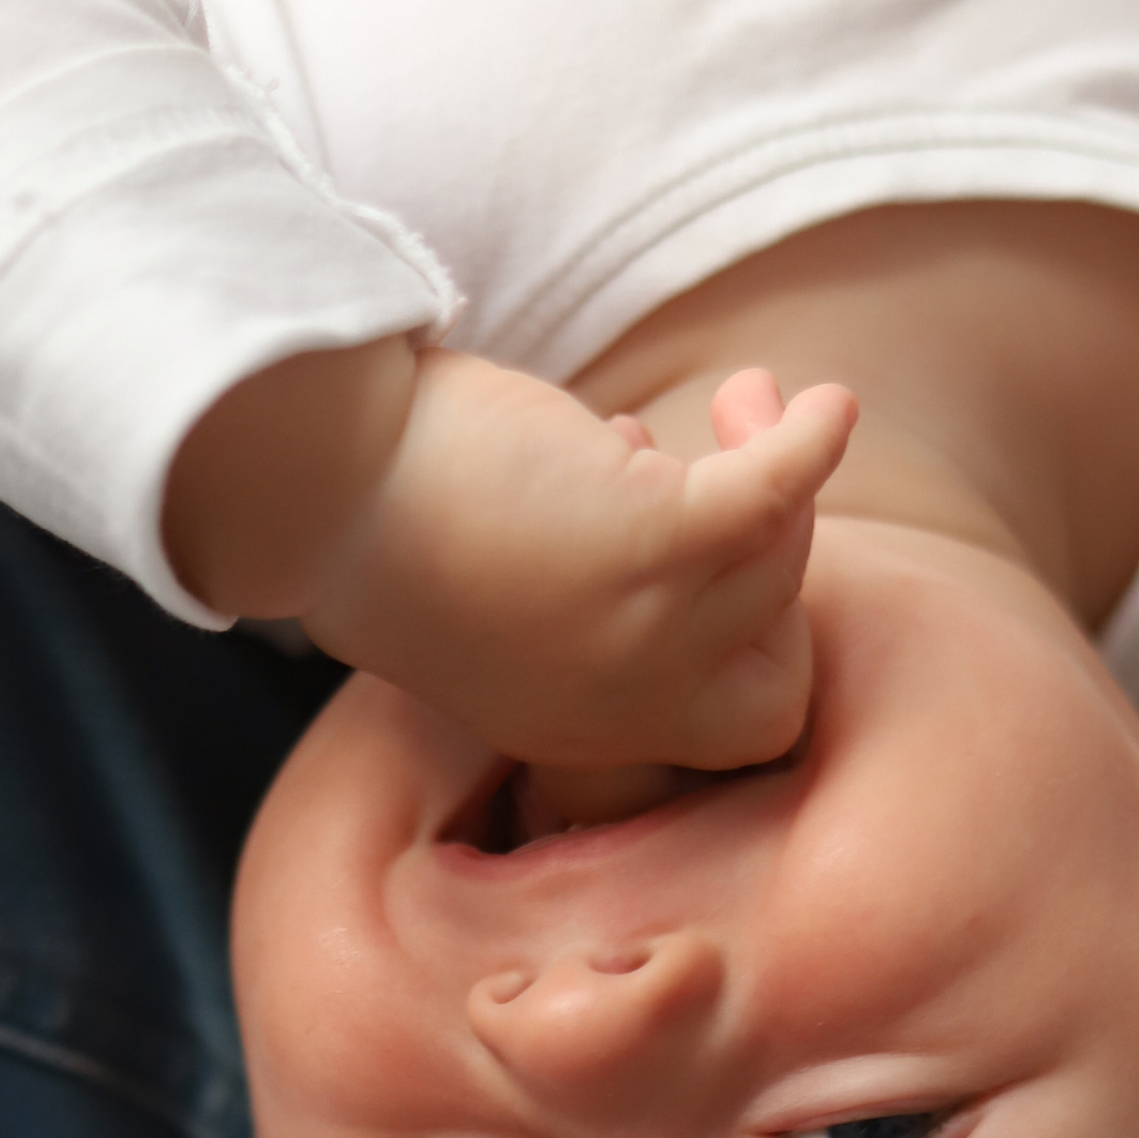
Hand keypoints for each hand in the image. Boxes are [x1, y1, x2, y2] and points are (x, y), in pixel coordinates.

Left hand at [169, 341, 855, 783]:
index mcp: (578, 735)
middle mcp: (622, 709)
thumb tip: (632, 473)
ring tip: (738, 402)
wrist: (315, 487)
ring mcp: (645, 636)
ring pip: (778, 565)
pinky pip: (780, 499)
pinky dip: (808, 444)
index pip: (738, 730)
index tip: (708, 557)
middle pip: (780, 655)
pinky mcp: (654, 547)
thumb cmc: (379, 521)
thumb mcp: (494, 598)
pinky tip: (823, 407)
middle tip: (736, 461)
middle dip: (783, 563)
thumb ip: (577, 590)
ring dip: (769, 468)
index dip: (755, 642)